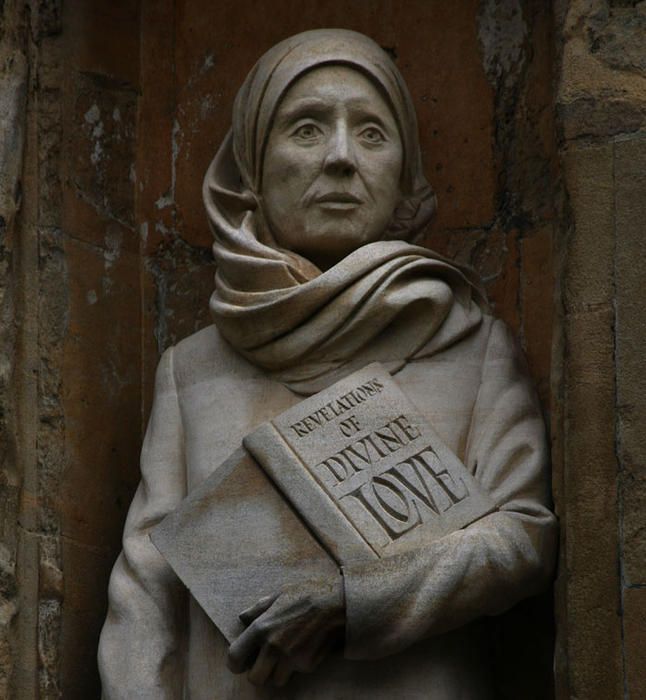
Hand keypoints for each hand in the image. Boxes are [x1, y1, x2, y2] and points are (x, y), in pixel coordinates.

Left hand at [227, 573, 344, 686]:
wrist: (335, 603)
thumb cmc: (305, 594)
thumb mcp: (278, 595)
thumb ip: (258, 609)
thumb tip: (242, 618)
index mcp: (261, 628)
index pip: (235, 658)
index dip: (235, 663)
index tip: (240, 663)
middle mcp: (273, 647)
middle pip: (255, 679)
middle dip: (258, 672)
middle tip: (264, 663)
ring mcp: (290, 658)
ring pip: (276, 680)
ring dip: (278, 672)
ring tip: (286, 655)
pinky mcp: (307, 665)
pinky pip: (296, 673)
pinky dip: (298, 666)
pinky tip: (304, 648)